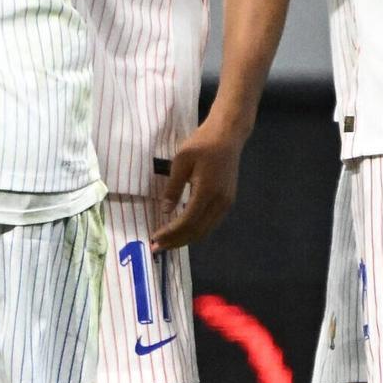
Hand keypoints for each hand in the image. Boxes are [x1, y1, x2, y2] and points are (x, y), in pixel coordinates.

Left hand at [150, 121, 244, 251]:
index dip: (170, 233)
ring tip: (168, 243)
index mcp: (207, 191)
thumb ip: (173, 187)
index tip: (155, 238)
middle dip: (176, 241)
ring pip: (205, 230)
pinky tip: (184, 230)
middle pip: (197, 231)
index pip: (187, 221)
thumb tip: (166, 211)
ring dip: (186, 239)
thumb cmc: (202, 143)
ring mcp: (226, 203)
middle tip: (158, 247)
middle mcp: (220, 202)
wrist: (228, 135)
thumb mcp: (181, 161)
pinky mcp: (228, 201)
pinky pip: (211, 223)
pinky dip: (196, 231)